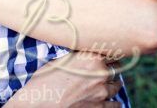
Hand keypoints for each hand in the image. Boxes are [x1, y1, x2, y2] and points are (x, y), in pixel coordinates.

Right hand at [5, 51, 121, 106]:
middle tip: (108, 69)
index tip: (108, 56)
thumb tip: (87, 56)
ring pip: (117, 85)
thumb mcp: (62, 61)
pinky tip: (110, 100)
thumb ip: (79, 58)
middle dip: (111, 69)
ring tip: (109, 84)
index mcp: (91, 57)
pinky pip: (115, 104)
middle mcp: (100, 73)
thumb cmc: (45, 80)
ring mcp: (101, 92)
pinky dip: (114, 101)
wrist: (39, 102)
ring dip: (113, 84)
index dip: (109, 54)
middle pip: (116, 68)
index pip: (111, 52)